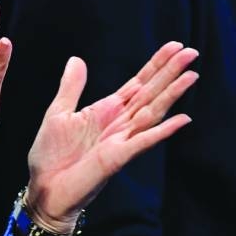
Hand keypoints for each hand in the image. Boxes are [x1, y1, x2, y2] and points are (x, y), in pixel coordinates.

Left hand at [23, 41, 197, 232]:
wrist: (43, 189)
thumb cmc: (50, 155)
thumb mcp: (58, 112)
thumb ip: (72, 86)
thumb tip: (77, 59)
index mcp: (107, 110)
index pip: (139, 82)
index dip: (157, 64)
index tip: (175, 46)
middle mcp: (120, 123)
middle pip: (152, 92)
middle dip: (171, 72)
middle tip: (192, 52)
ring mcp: (122, 140)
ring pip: (153, 111)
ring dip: (172, 94)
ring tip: (191, 76)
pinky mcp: (118, 157)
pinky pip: (144, 141)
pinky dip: (163, 130)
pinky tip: (182, 119)